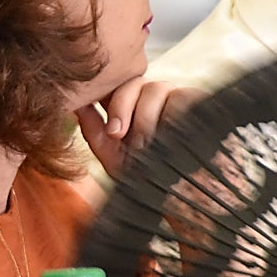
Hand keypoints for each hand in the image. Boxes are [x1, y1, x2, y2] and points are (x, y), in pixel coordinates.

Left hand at [76, 79, 203, 178]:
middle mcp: (151, 95)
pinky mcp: (199, 100)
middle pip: (133, 82)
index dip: (108, 102)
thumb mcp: (113, 156)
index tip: (112, 134)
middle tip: (120, 136)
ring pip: (156, 87)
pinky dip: (174, 115)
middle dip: (122, 108)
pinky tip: (170, 137)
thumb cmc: (146, 175)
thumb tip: (77, 104)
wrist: (184, 194)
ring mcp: (176, 95)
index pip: (114, 86)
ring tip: (146, 145)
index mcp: (130, 104)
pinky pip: (183, 95)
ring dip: (146, 118)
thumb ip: (93, 130)